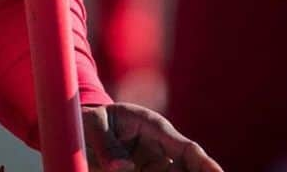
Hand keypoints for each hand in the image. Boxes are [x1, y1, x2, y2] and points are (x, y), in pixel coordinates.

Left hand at [81, 103, 222, 171]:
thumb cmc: (90, 120)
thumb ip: (106, 144)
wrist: (81, 129)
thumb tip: (125, 169)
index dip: (205, 164)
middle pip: (186, 169)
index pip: (185, 148)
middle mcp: (158, 149)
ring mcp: (152, 167)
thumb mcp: (92, 124)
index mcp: (152, 127)